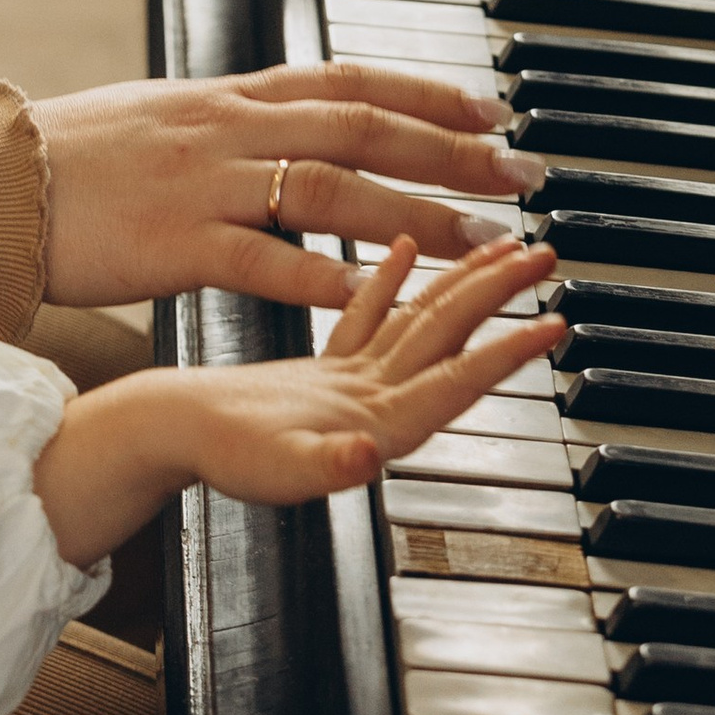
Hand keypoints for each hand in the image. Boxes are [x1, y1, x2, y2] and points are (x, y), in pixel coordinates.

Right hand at [33, 64, 543, 308]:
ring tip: (482, 243)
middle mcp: (224, 128)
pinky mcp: (177, 243)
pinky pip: (268, 259)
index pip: (344, 79)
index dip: (424, 93)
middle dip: (452, 152)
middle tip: (520, 174)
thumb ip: (208, 121)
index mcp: (221, 95)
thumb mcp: (144, 114)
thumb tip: (248, 120)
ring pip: (336, 188)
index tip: (487, 109)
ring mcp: (204, 183)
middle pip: (363, 128)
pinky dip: (329, 276)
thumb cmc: (52, 159)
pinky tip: (381, 297)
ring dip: (419, 217)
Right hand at [33, 239, 562, 564]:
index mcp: (373, 421)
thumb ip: (322, 464)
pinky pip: (370, 313)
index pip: (453, 381)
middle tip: (545, 256)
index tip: (550, 325)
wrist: (164, 439)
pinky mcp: (324, 368)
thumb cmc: (210, 456)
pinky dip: (394, 280)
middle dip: (502, 301)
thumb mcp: (270, 466)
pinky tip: (407, 248)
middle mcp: (375, 401)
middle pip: (450, 341)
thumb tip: (365, 459)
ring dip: (464, 286)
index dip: (505, 356)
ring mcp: (352, 383)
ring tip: (502, 248)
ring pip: (420, 323)